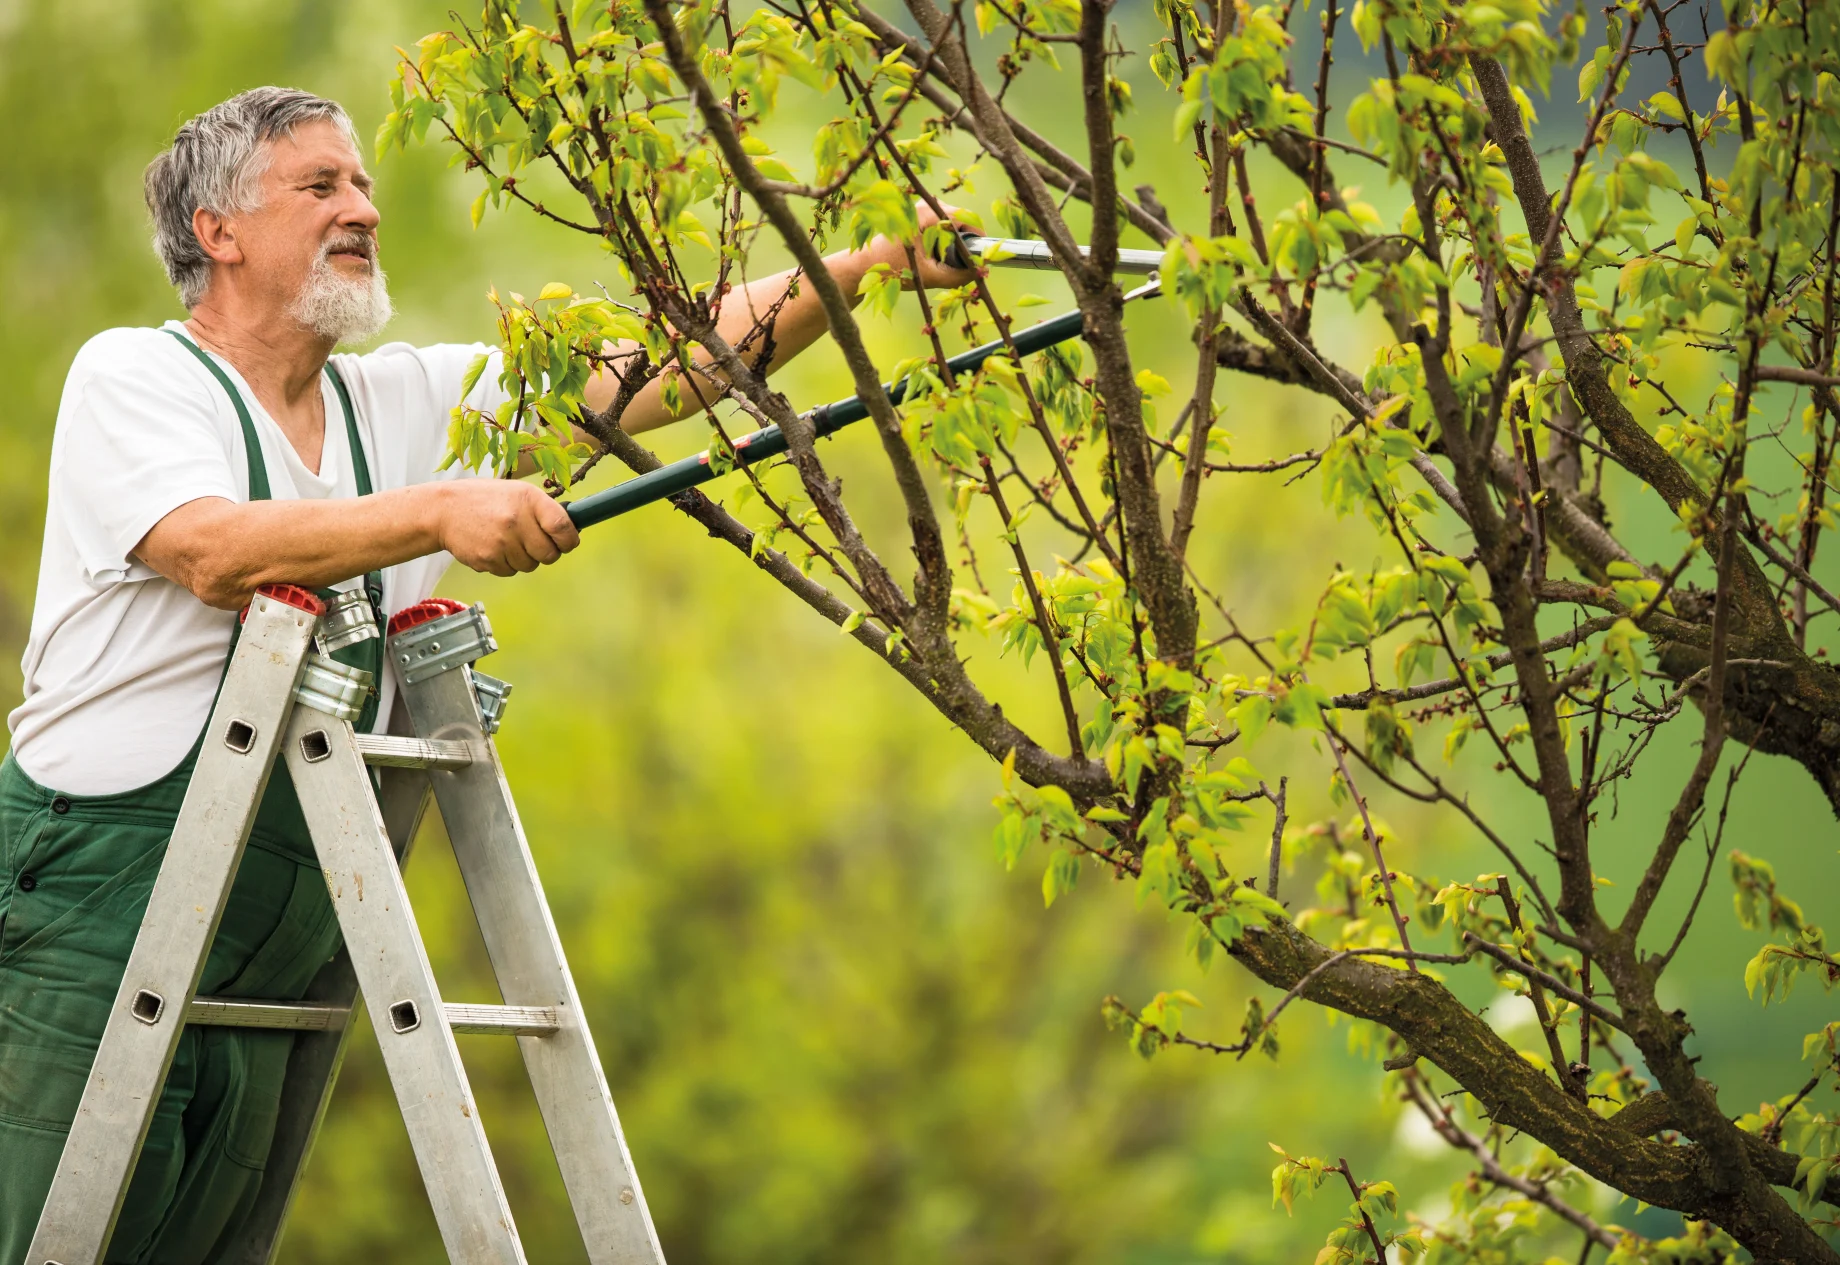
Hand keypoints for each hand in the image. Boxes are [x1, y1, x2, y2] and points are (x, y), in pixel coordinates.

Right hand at [438, 479, 580, 575]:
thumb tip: (571, 531)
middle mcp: (516, 520)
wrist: (443, 510)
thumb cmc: (485, 500)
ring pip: (530, 566)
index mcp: (528, 499)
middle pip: (550, 554)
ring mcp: (501, 542)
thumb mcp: (516, 493)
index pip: (563, 527)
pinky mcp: (488, 559)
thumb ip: (543, 510)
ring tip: (507, 540)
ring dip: (524, 558)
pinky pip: (510, 571)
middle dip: (546, 552)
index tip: (567, 542)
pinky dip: (506, 564)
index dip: (569, 539)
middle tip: (533, 542)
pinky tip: (493, 546)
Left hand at [862, 201, 976, 290]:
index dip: (977, 234)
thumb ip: (958, 276)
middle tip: (967, 261)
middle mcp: (924, 204)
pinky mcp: (915, 213)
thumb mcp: (930, 276)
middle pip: (959, 216)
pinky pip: (939, 220)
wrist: (864, 266)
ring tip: (950, 258)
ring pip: (949, 218)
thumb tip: (981, 273)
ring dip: (955, 236)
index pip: (964, 217)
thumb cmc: (893, 270)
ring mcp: (919, 207)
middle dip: (966, 238)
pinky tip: (938, 252)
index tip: (982, 253)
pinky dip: (944, 235)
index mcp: (927, 214)